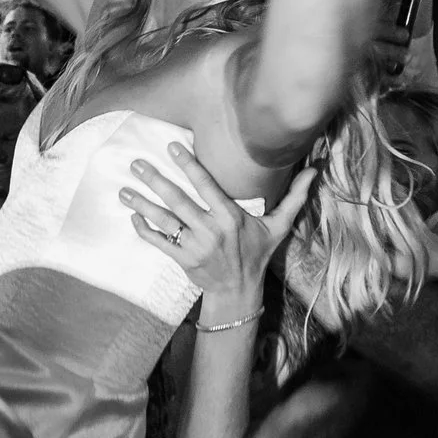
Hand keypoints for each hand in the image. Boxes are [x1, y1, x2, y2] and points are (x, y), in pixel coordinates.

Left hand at [118, 148, 313, 325]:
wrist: (240, 291)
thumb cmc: (258, 253)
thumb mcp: (278, 226)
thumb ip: (293, 197)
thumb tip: (314, 170)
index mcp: (231, 217)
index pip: (206, 185)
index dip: (189, 165)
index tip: (172, 146)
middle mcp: (211, 230)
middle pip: (179, 200)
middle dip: (155, 180)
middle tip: (136, 163)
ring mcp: (195, 246)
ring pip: (164, 220)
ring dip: (142, 204)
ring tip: (124, 188)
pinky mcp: (182, 260)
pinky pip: (159, 243)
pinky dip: (144, 230)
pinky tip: (133, 216)